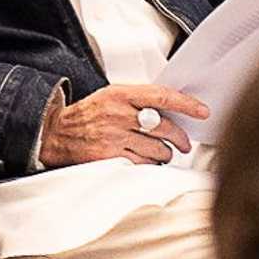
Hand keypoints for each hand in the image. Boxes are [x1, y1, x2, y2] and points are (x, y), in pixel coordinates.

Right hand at [38, 80, 207, 167]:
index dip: (186, 104)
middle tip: (184, 143)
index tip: (202, 111)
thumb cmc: (88, 114)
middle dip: (180, 138)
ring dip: (165, 153)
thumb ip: (139, 99)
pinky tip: (148, 160)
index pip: (162, 96)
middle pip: (164, 127)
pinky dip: (151, 164)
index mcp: (121, 95)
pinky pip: (143, 163)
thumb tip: (172, 107)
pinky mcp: (110, 157)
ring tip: (162, 152)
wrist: (57, 133)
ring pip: (157, 148)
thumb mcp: (111, 96)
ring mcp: (114, 137)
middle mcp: (118, 114)